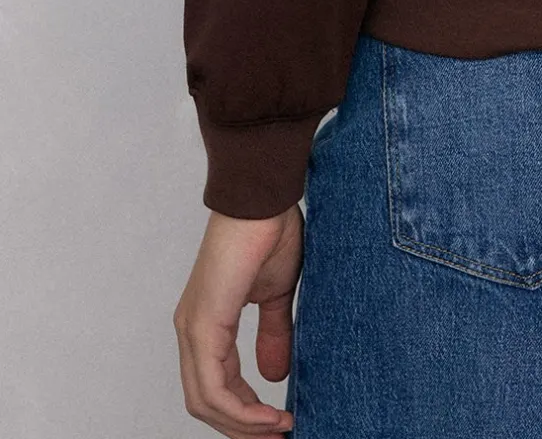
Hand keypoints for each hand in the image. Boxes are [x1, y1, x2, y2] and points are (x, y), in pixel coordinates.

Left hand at [173, 204, 302, 434]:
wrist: (264, 196)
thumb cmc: (269, 231)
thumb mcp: (277, 294)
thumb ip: (272, 334)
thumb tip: (275, 376)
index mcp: (206, 322)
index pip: (215, 386)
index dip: (245, 413)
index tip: (280, 423)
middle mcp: (191, 330)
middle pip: (206, 403)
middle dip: (243, 428)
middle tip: (279, 436)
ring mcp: (193, 328)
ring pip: (206, 401)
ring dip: (244, 425)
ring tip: (280, 429)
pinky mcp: (203, 324)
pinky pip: (214, 386)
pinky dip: (242, 410)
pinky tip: (271, 414)